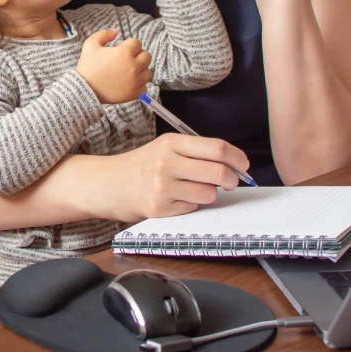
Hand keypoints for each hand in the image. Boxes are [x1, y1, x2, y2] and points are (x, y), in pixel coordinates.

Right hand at [75, 29, 152, 103]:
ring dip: (140, 70)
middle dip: (137, 55)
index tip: (120, 50)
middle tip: (126, 60)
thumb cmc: (87, 66)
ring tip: (128, 72)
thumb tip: (116, 32)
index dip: (128, 45)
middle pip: (146, 56)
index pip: (137, 43)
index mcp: (124, 52)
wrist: (84, 89)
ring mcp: (135, 81)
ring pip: (148, 72)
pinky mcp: (134, 93)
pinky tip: (129, 83)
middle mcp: (133, 66)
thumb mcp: (90, 44)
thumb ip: (104, 34)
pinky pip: (144, 87)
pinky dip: (139, 85)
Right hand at [88, 133, 251, 221]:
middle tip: (231, 183)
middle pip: (218, 171)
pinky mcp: (159, 208)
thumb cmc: (140, 166)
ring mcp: (163, 186)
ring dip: (208, 194)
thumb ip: (194, 153)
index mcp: (171, 142)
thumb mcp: (164, 149)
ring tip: (192, 190)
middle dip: (232, 180)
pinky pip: (192, 209)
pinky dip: (190, 206)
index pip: (216, 148)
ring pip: (209, 193)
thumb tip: (232, 165)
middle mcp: (167, 162)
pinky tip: (175, 200)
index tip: (244, 165)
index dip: (237, 158)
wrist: (106, 183)